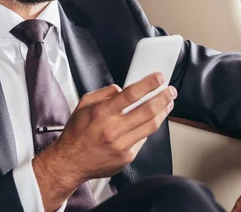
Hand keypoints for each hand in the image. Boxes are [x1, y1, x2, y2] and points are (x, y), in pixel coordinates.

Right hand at [33, 73, 176, 210]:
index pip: (131, 94)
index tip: (159, 78)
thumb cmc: (76, 134)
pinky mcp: (127, 157)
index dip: (148, 84)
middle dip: (163, 98)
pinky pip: (143, 139)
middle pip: (147, 110)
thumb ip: (102, 93)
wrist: (70, 163)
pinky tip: (152, 121)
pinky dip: (149, 128)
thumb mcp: (83, 106)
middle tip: (171, 90)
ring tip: (168, 103)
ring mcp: (122, 145)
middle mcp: (113, 129)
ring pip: (151, 126)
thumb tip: (121, 89)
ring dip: (163, 112)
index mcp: (102, 113)